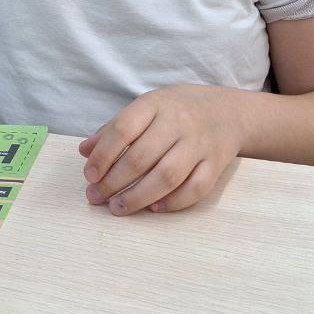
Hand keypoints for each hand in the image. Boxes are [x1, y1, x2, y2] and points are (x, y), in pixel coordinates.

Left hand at [78, 85, 242, 214]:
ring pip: (167, 176)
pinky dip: (173, 202)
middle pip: (141, 157)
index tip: (89, 175)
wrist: (228, 111)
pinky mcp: (216, 164)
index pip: (123, 129)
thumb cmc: (177, 110)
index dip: (102, 155)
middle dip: (113, 182)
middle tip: (95, 197)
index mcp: (155, 104)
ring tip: (117, 208)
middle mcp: (178, 122)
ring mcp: (199, 144)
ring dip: (138, 196)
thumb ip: (114, 128)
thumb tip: (85, 151)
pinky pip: (195, 188)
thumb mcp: (146, 107)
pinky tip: (154, 208)